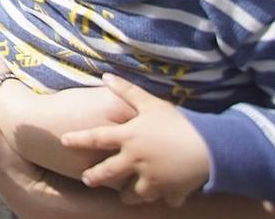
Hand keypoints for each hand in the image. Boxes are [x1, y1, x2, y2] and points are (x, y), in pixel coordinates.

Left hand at [65, 78, 209, 204]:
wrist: (210, 148)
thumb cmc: (179, 123)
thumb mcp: (151, 104)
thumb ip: (127, 91)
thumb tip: (105, 76)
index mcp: (129, 137)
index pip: (96, 138)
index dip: (78, 140)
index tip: (64, 141)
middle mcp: (135, 161)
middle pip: (108, 172)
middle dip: (96, 177)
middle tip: (87, 180)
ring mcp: (151, 179)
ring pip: (133, 193)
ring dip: (128, 195)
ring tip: (125, 195)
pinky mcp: (169, 192)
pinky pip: (163, 199)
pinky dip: (162, 198)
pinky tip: (162, 197)